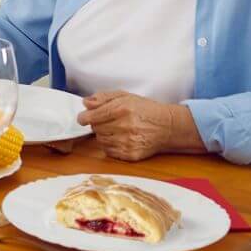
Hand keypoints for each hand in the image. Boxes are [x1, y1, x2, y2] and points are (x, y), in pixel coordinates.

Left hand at [76, 91, 195, 160]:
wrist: (167, 126)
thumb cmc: (145, 109)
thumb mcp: (125, 96)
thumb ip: (103, 97)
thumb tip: (86, 103)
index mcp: (122, 109)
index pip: (92, 116)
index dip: (84, 117)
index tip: (83, 118)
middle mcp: (124, 126)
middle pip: (95, 128)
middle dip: (98, 124)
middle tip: (108, 121)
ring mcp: (128, 142)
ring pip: (101, 140)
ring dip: (104, 135)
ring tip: (116, 129)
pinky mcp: (131, 154)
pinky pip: (109, 151)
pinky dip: (110, 145)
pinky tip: (120, 138)